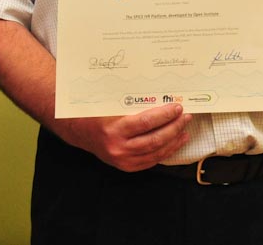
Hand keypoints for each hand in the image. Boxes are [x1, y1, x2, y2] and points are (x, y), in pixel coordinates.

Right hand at [54, 104, 190, 171]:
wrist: (78, 131)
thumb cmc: (93, 113)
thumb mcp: (108, 104)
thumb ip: (130, 103)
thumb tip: (158, 96)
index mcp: (113, 129)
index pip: (146, 122)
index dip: (164, 115)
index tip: (177, 107)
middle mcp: (118, 147)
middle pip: (154, 139)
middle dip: (174, 127)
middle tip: (185, 117)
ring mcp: (122, 159)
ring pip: (155, 152)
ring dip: (173, 141)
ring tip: (184, 130)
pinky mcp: (126, 166)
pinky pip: (151, 161)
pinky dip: (165, 152)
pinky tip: (174, 143)